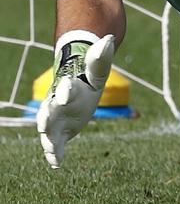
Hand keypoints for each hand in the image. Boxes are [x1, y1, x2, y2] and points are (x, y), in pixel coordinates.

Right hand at [37, 35, 114, 168]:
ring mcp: (56, 120)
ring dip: (48, 139)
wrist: (77, 89)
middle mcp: (56, 104)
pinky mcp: (60, 133)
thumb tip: (109, 39)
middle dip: (47, 115)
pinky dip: (54, 155)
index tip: (67, 90)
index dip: (66, 89)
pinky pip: (55, 146)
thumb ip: (101, 56)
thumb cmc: (87, 78)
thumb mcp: (97, 69)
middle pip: (49, 110)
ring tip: (50, 149)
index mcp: (67, 86)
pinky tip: (56, 164)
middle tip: (45, 121)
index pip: (65, 87)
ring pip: (47, 130)